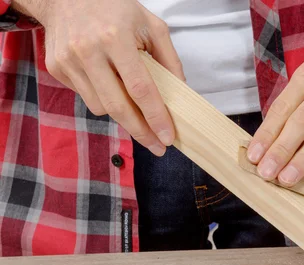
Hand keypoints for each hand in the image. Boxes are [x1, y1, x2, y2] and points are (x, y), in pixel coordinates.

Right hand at [15, 0, 185, 155]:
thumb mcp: (151, 25)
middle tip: (156, 146)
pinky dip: (102, 96)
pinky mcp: (56, 68)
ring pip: (101, 107)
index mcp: (114, 37)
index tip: (166, 137)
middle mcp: (88, 50)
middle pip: (118, 107)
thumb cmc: (114, 9)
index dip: (155, 116)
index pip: (140, 88)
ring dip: (120, 111)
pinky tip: (105, 79)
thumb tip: (180, 93)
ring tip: (129, 97)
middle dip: (141, 131)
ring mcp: (68, 61)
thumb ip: (169, 59)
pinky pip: (86, 97)